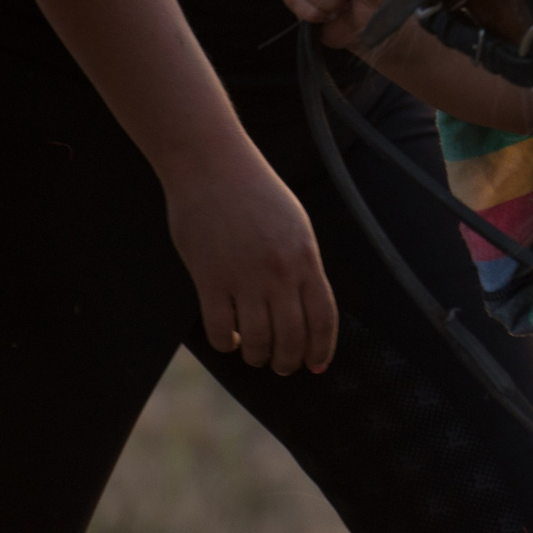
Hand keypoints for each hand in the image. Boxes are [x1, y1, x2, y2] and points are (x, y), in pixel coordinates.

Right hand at [162, 147, 339, 374]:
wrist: (212, 167)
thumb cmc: (255, 192)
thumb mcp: (295, 224)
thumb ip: (302, 264)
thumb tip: (305, 304)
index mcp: (305, 258)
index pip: (322, 318)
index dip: (322, 349)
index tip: (317, 365)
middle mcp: (279, 272)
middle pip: (291, 338)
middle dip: (288, 361)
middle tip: (282, 365)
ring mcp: (244, 278)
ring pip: (257, 341)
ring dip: (257, 356)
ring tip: (254, 355)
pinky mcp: (210, 280)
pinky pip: (220, 330)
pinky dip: (226, 343)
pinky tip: (228, 338)